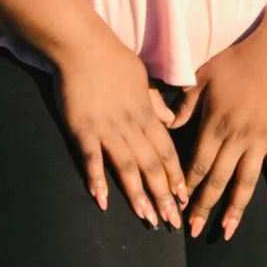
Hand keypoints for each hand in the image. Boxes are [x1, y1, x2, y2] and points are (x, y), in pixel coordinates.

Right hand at [52, 31, 189, 229]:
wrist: (81, 44)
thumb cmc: (112, 58)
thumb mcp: (142, 78)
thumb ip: (155, 102)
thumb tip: (169, 119)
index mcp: (146, 113)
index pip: (167, 151)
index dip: (176, 176)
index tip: (184, 198)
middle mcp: (131, 125)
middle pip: (152, 165)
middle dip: (163, 195)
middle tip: (172, 221)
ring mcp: (107, 128)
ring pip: (127, 167)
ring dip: (138, 195)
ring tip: (147, 218)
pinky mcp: (83, 128)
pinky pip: (92, 158)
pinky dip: (97, 179)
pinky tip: (102, 200)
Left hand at [167, 38, 266, 238]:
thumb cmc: (234, 63)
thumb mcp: (201, 78)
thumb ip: (184, 103)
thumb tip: (167, 125)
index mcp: (214, 126)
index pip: (198, 163)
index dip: (187, 186)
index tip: (177, 204)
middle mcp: (236, 139)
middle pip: (218, 179)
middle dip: (204, 206)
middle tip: (193, 230)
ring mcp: (259, 142)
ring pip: (246, 182)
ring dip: (236, 209)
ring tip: (227, 231)